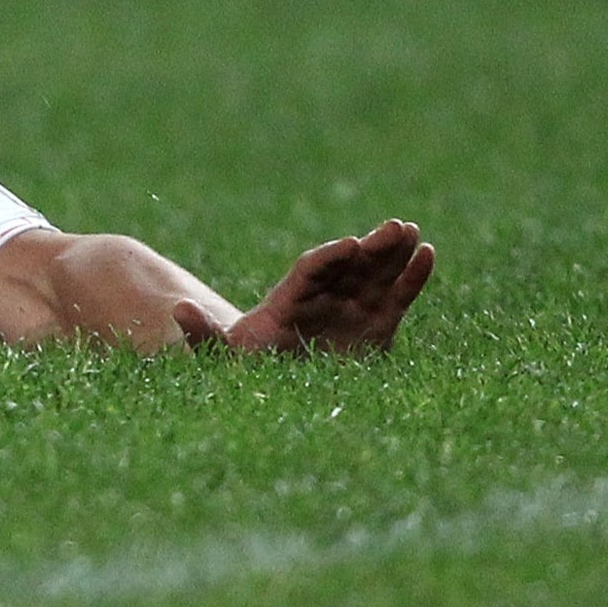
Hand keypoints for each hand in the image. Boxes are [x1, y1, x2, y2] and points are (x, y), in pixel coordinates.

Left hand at [174, 219, 433, 353]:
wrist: (271, 380)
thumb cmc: (245, 364)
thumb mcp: (222, 351)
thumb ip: (203, 333)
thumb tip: (179, 310)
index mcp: (288, 299)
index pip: (311, 270)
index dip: (330, 257)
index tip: (350, 245)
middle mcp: (321, 297)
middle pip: (347, 265)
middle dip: (370, 247)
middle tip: (394, 226)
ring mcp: (350, 307)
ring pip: (373, 274)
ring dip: (393, 253)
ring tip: (411, 230)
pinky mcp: (375, 326)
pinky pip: (396, 296)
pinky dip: (411, 277)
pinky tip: (427, 253)